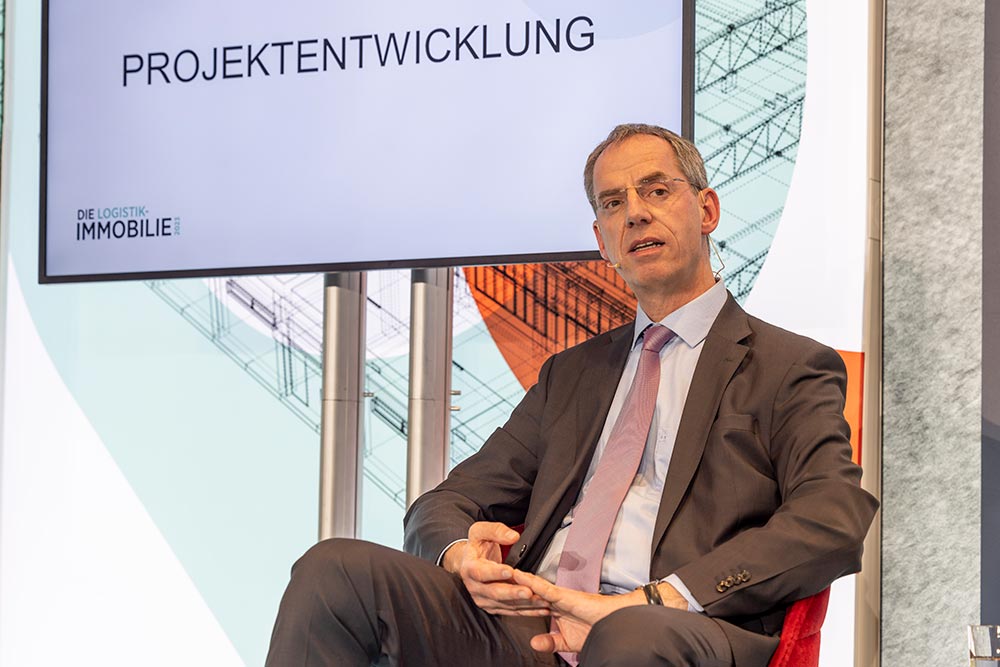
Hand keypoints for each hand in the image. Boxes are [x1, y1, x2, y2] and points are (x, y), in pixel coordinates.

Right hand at [442, 522, 549, 616]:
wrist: (468, 562)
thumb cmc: (476, 546)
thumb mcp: (480, 531)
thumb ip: (496, 531)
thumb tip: (513, 537)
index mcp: (470, 568)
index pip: (481, 572)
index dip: (495, 573)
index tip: (511, 571)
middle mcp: (474, 587)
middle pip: (494, 593)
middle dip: (513, 593)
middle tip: (528, 591)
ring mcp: (483, 599)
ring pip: (505, 604)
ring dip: (524, 604)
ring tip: (541, 601)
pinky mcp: (493, 607)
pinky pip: (511, 611)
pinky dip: (527, 611)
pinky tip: (540, 609)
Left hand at [511, 571, 687, 653]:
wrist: (613, 626)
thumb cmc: (595, 631)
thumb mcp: (567, 642)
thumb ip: (551, 641)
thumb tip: (534, 642)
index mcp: (552, 609)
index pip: (527, 603)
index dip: (511, 600)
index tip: (494, 594)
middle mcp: (551, 600)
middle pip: (523, 591)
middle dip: (506, 586)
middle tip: (487, 576)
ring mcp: (556, 596)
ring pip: (529, 585)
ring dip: (512, 579)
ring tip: (494, 569)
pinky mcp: (563, 596)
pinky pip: (542, 587)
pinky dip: (529, 582)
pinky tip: (516, 575)